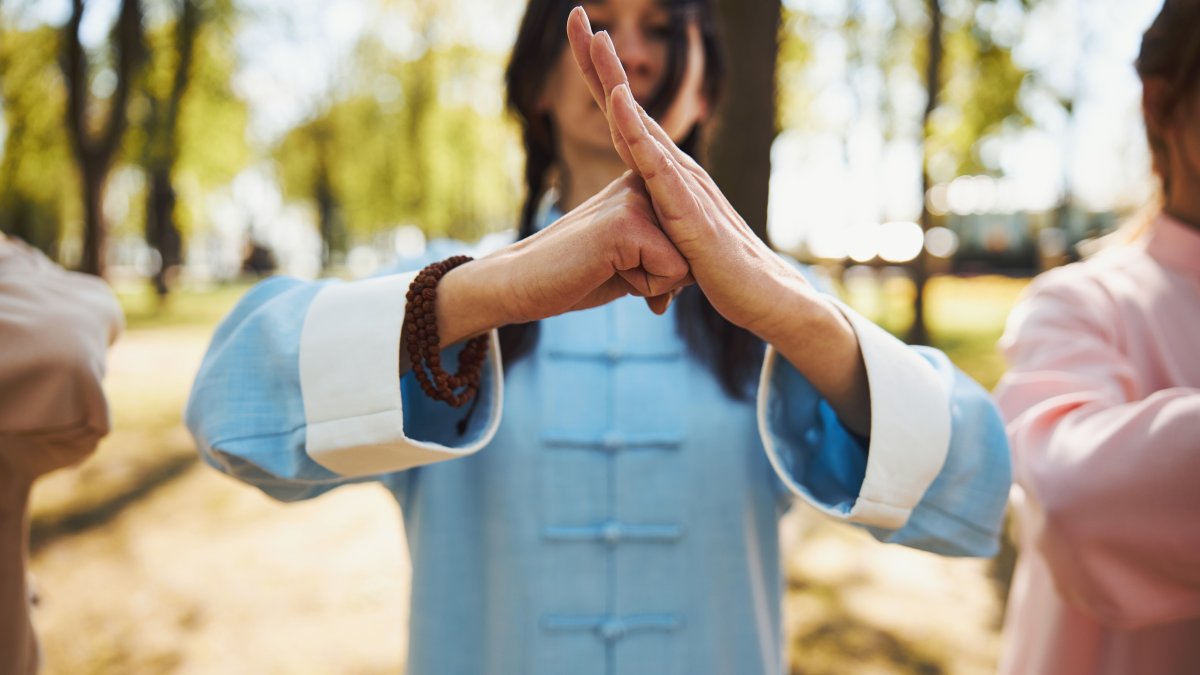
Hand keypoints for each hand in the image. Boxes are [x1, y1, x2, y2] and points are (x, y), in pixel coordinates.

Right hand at [434, 172, 692, 346]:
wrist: (521, 284)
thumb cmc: (574, 278)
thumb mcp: (630, 262)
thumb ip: (665, 255)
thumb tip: (701, 271)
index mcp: (642, 186)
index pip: (687, 241)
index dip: (661, 270)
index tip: (614, 262)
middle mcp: (642, 184)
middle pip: (691, 252)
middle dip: (660, 279)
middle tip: (609, 269)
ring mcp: (634, 200)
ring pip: (684, 264)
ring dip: (651, 284)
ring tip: (606, 268)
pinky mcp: (627, 223)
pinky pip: (670, 273)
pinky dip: (644, 288)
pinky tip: (604, 271)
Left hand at [566, 7, 803, 336]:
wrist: (761, 298)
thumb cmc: (718, 272)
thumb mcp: (670, 245)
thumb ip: (651, 233)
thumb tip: (633, 238)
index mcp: (664, 173)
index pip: (622, 120)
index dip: (599, 81)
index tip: (577, 42)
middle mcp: (675, 166)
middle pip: (628, 105)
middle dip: (601, 62)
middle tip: (578, 16)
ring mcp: (683, 183)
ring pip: (641, 123)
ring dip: (617, 81)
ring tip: (597, 41)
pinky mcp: (689, 208)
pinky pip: (657, 164)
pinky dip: (636, 130)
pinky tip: (619, 101)